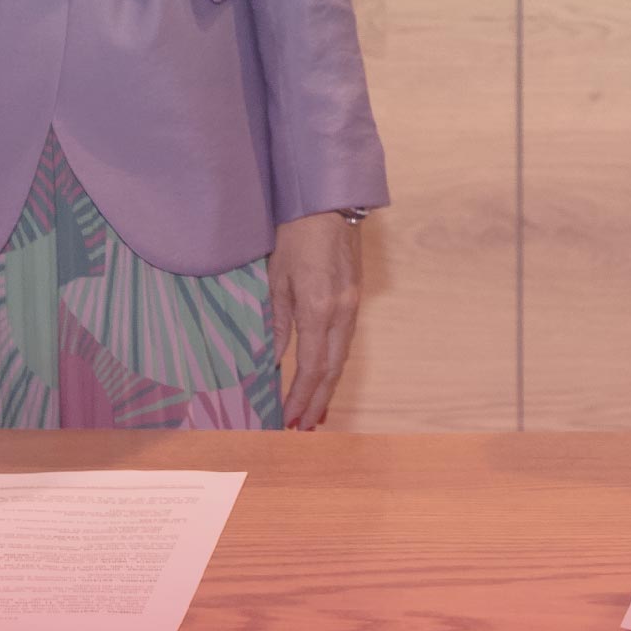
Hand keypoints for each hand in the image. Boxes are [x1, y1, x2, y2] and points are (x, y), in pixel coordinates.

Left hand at [269, 212, 362, 430]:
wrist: (328, 201)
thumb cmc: (295, 235)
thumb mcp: (277, 278)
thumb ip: (278, 322)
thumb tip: (274, 361)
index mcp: (319, 307)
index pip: (312, 365)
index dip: (301, 396)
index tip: (288, 420)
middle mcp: (342, 310)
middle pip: (333, 367)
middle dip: (318, 400)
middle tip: (305, 429)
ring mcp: (353, 302)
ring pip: (343, 355)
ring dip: (329, 386)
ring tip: (316, 412)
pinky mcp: (356, 294)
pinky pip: (347, 339)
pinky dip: (336, 363)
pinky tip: (328, 374)